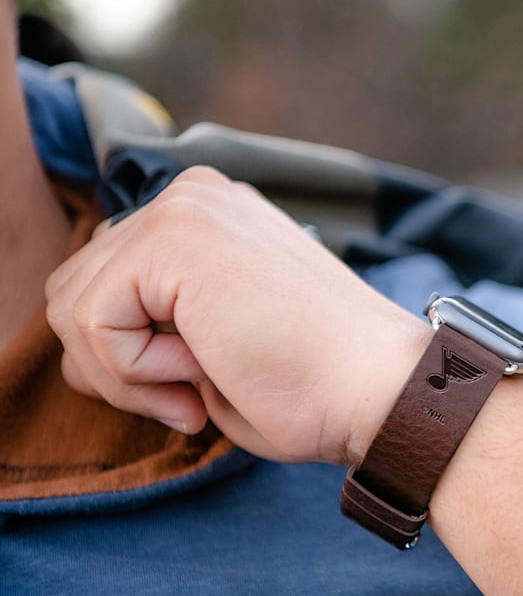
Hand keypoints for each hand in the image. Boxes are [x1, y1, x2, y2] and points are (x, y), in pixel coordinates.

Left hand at [46, 167, 429, 464]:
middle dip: (117, 364)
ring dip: (126, 370)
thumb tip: (80, 352)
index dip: (131, 358)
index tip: (197, 389)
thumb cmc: (310, 383)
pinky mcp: (174, 237)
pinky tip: (203, 370)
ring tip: (198, 384)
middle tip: (189, 396)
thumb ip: (147, 329)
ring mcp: (182, 209)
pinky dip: (134, 371)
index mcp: (206, 220)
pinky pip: (91, 320)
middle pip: (80, 290)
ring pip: (74, 306)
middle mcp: (191, 199)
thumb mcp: (210, 351)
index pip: (109, 285)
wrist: (376, 388)